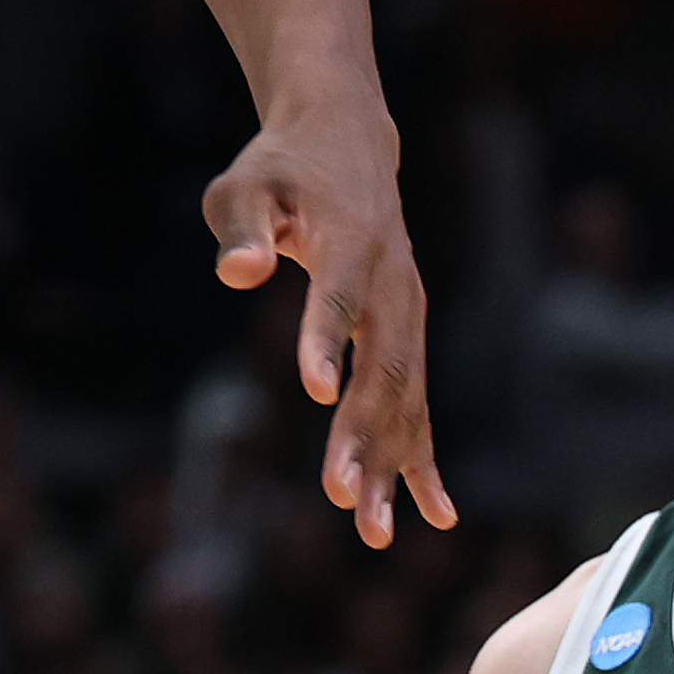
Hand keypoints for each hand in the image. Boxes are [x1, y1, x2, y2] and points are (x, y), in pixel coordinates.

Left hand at [204, 109, 454, 547]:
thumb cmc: (282, 167)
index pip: (339, 297)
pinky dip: (424, 456)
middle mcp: (394, 284)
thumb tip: (237, 271)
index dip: (327, 340)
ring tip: (374, 531)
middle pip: (383, 366)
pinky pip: (418, 402)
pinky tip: (436, 514)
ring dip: (393, 464)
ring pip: (405, 396)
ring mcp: (408, 313)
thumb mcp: (248, 183)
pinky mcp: (408, 333)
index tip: (317, 392)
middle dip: (365, 435)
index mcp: (353, 241)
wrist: (346, 142)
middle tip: (344, 498)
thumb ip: (242, 224)